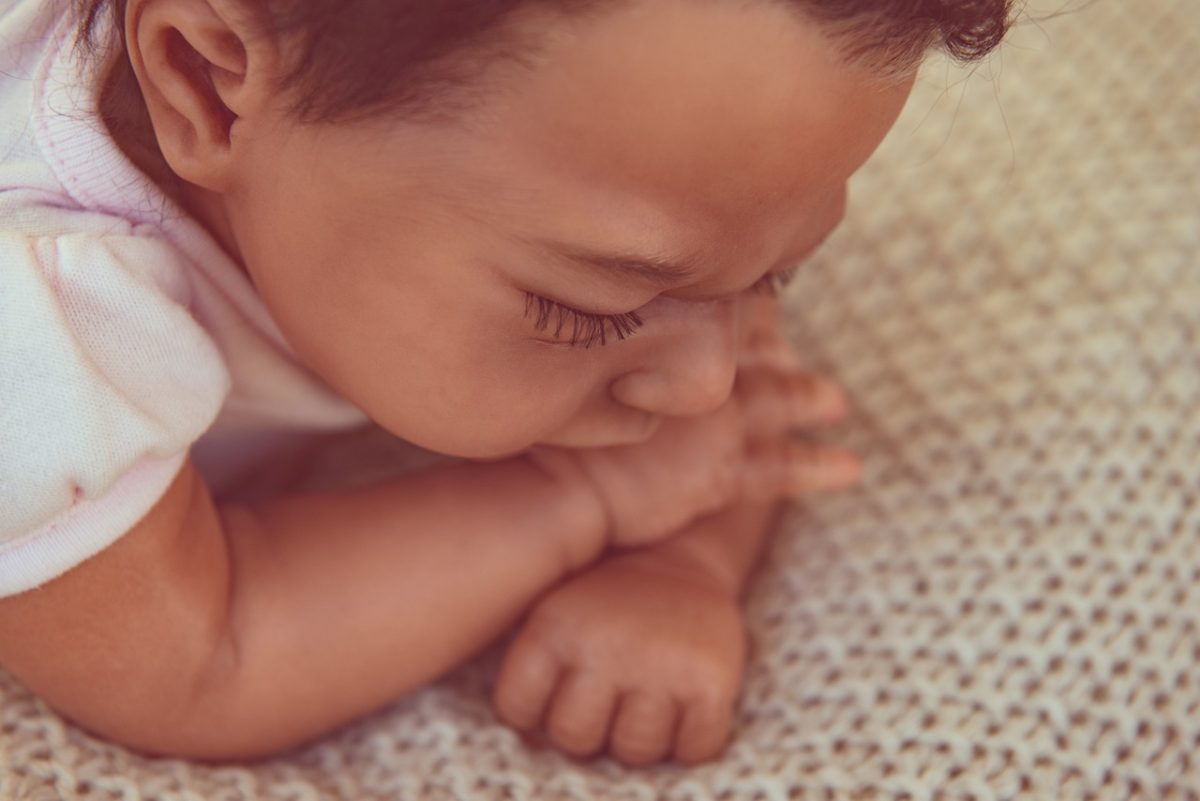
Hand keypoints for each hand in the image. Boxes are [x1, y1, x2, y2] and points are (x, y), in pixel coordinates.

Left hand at [492, 549, 746, 765]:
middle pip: (575, 736)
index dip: (534, 713)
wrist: (679, 557)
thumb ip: (535, 669)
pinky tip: (682, 709)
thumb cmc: (605, 601)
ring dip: (639, 739)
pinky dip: (689, 742)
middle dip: (588, 731)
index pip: (518, 707)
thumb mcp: (554, 611)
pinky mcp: (712, 680)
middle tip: (605, 703)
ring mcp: (660, 663)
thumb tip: (534, 743)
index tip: (557, 694)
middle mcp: (605, 645)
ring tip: (643, 703)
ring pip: (635, 750)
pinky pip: (694, 748)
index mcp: (556, 626)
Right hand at [531, 293, 858, 548]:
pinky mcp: (721, 474)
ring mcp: (717, 423)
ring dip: (808, 397)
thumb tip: (585, 284)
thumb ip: (592, 320)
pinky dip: (816, 468)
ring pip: (777, 402)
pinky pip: (779, 470)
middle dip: (776, 342)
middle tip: (794, 339)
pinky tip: (850, 469)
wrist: (556, 483)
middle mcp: (701, 372)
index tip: (758, 285)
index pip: (718, 302)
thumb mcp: (568, 352)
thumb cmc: (549, 420)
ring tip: (835, 400)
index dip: (740, 293)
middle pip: (753, 346)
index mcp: (668, 333)